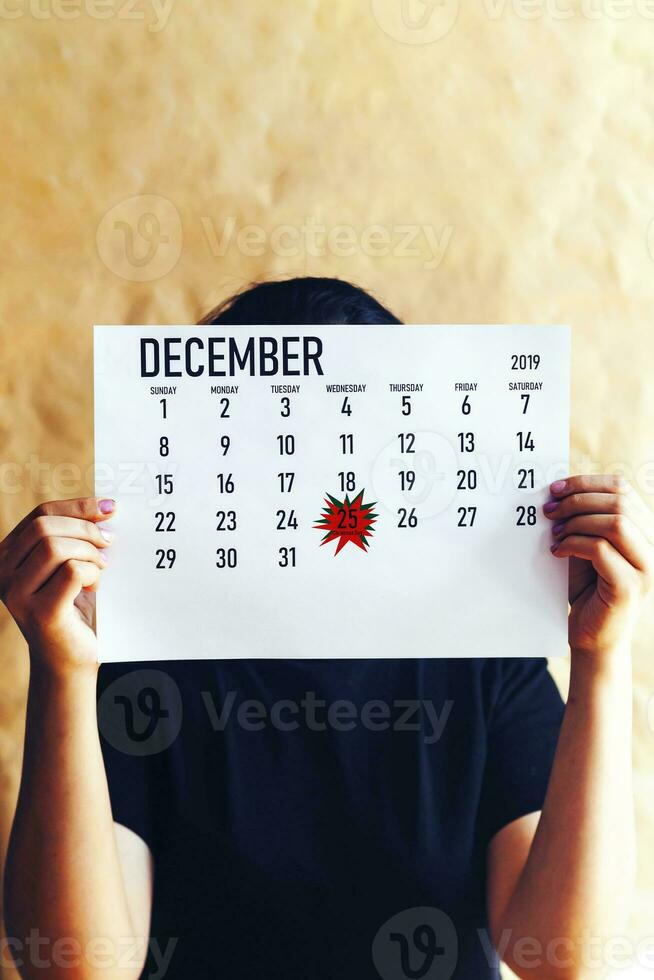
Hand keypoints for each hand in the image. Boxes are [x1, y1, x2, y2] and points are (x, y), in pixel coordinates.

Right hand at [0, 497, 114, 674]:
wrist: (70, 656)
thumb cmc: (73, 605)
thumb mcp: (68, 562)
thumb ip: (74, 535)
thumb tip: (105, 508)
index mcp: (7, 554)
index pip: (41, 513)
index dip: (78, 506)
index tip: (110, 508)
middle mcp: (2, 572)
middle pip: (45, 526)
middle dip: (85, 530)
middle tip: (108, 545)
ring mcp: (16, 593)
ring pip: (55, 547)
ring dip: (89, 553)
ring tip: (100, 570)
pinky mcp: (39, 611)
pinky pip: (71, 572)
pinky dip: (91, 573)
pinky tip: (94, 587)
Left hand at [545, 475, 653, 665]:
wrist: (591, 637)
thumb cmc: (586, 590)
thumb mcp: (584, 547)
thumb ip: (582, 521)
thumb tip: (557, 491)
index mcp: (642, 530)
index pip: (623, 489)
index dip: (587, 482)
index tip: (555, 488)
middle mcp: (650, 547)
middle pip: (619, 502)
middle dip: (578, 500)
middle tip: (548, 510)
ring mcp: (644, 568)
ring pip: (615, 523)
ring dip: (576, 522)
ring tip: (554, 533)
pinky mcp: (629, 587)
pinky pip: (602, 550)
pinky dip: (574, 544)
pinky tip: (557, 552)